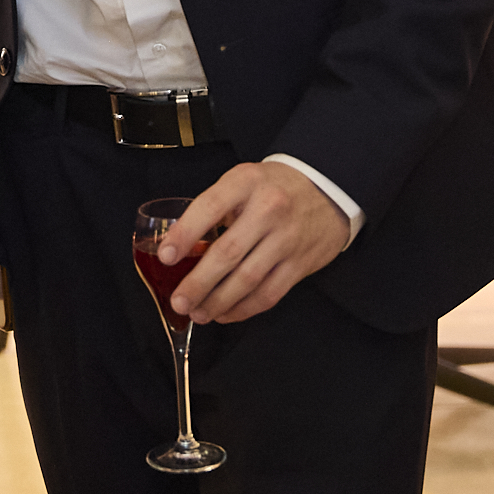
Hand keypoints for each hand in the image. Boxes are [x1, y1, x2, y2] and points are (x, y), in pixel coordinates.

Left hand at [163, 162, 348, 325]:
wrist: (328, 189)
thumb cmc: (274, 187)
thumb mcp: (243, 180)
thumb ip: (216, 207)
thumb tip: (180, 243)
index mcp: (246, 183)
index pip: (209, 207)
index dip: (184, 234)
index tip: (165, 256)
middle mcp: (268, 210)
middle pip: (227, 252)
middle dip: (198, 282)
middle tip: (179, 300)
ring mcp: (286, 239)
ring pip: (247, 279)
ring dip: (218, 302)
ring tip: (197, 313)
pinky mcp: (300, 264)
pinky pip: (269, 294)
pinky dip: (244, 309)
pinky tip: (225, 313)